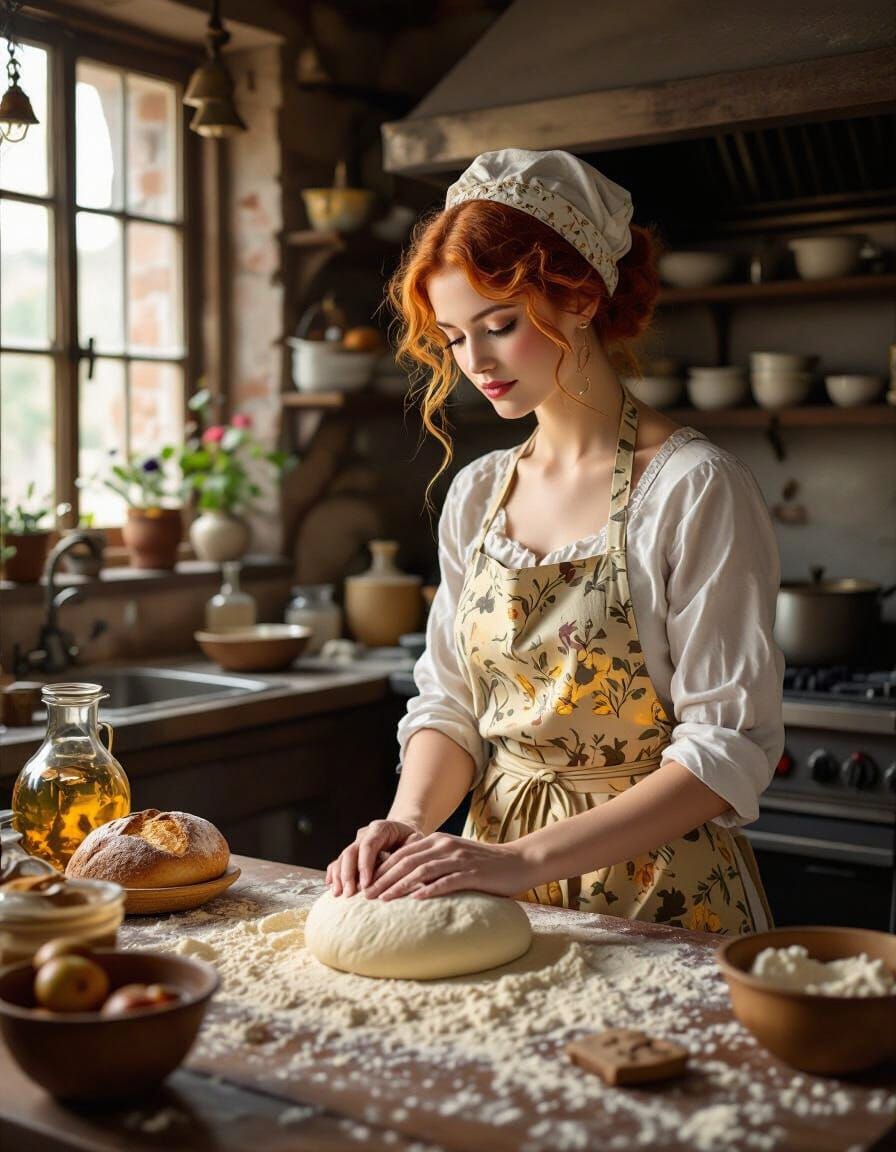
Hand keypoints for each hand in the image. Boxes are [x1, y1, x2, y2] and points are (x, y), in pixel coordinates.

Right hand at [325, 819, 422, 896]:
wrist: (403, 832)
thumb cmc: (411, 839)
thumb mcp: (415, 840)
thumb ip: (410, 850)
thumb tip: (407, 865)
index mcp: (380, 828)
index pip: (368, 845)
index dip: (364, 865)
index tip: (365, 884)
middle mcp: (364, 834)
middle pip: (350, 852)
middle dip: (348, 874)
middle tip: (349, 894)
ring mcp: (356, 843)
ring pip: (342, 857)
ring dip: (339, 877)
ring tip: (339, 894)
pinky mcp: (352, 853)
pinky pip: (338, 861)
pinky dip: (333, 874)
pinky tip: (331, 887)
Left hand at [362, 831, 532, 900]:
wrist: (519, 862)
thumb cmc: (485, 865)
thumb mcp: (454, 857)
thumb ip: (433, 862)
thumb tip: (407, 878)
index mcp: (438, 841)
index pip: (402, 854)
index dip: (382, 869)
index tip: (366, 884)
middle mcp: (445, 846)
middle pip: (406, 861)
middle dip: (384, 878)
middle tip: (366, 895)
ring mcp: (458, 858)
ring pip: (421, 870)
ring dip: (399, 885)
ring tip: (383, 900)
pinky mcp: (472, 873)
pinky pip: (446, 881)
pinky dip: (429, 890)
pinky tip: (416, 900)